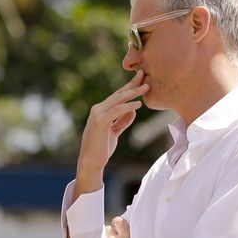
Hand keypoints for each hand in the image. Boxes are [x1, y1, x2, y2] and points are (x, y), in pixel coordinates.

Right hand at [75, 71, 147, 197]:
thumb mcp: (114, 132)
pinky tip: (138, 105)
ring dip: (133, 93)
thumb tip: (133, 110)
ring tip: (146, 87)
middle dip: (132, 84)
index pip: (117, 96)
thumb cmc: (101, 148)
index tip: (141, 80)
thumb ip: (122, 121)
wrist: (91, 161)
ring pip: (118, 100)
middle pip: (118, 94)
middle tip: (144, 75)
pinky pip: (116, 111)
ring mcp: (97, 115)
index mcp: (101, 111)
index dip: (129, 87)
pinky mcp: (100, 122)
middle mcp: (98, 109)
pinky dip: (127, 107)